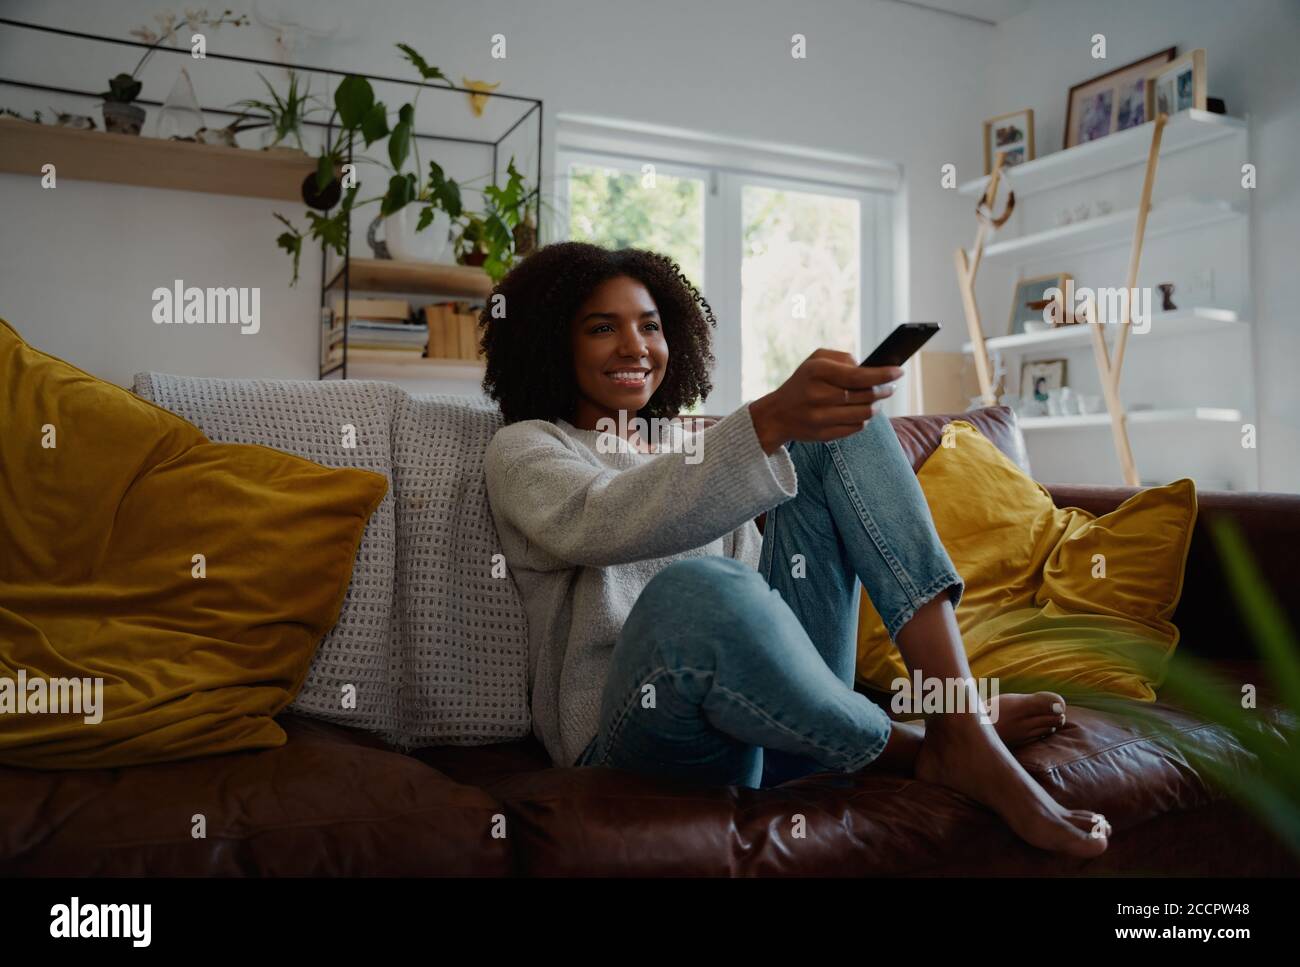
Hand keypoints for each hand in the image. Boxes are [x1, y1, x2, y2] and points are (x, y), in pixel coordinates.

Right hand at [748, 349, 902, 454]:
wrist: (777, 415)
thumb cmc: (802, 383)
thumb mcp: (815, 360)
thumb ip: (842, 358)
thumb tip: (867, 367)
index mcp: (817, 372)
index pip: (859, 375)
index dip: (883, 374)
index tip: (899, 371)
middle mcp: (818, 395)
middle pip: (866, 396)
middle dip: (883, 391)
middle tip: (890, 387)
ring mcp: (820, 418)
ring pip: (865, 414)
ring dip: (875, 407)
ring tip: (875, 400)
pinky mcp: (824, 435)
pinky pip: (856, 428)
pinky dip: (863, 420)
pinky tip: (860, 413)